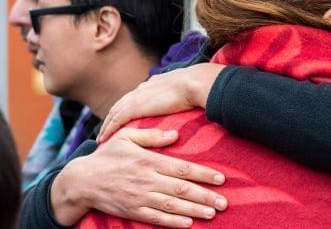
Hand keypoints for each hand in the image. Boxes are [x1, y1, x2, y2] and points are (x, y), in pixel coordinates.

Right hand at [51, 127, 227, 227]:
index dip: (203, 174)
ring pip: (172, 205)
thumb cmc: (107, 156)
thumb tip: (175, 134)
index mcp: (149, 161)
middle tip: (224, 202)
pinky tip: (188, 224)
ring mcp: (140, 197)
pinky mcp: (133, 211)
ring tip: (212, 213)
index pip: (182, 168)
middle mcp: (147, 180)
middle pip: (182, 189)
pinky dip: (173, 222)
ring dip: (194, 210)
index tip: (221, 179)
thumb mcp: (126, 137)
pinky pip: (156, 218)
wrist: (81, 181)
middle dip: (205, 196)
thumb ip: (151, 135)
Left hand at [98, 63, 224, 141]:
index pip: (137, 95)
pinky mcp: (136, 107)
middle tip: (106, 128)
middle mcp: (143, 87)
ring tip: (102, 136)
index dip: (129, 105)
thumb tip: (193, 101)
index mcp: (155, 82)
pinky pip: (117, 120)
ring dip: (107, 124)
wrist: (195, 84)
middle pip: (122, 102)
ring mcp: (138, 96)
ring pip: (115, 112)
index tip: (124, 115)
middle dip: (113, 115)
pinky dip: (109, 129)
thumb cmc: (198, 86)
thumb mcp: (189, 89)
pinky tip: (103, 138)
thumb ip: (185, 94)